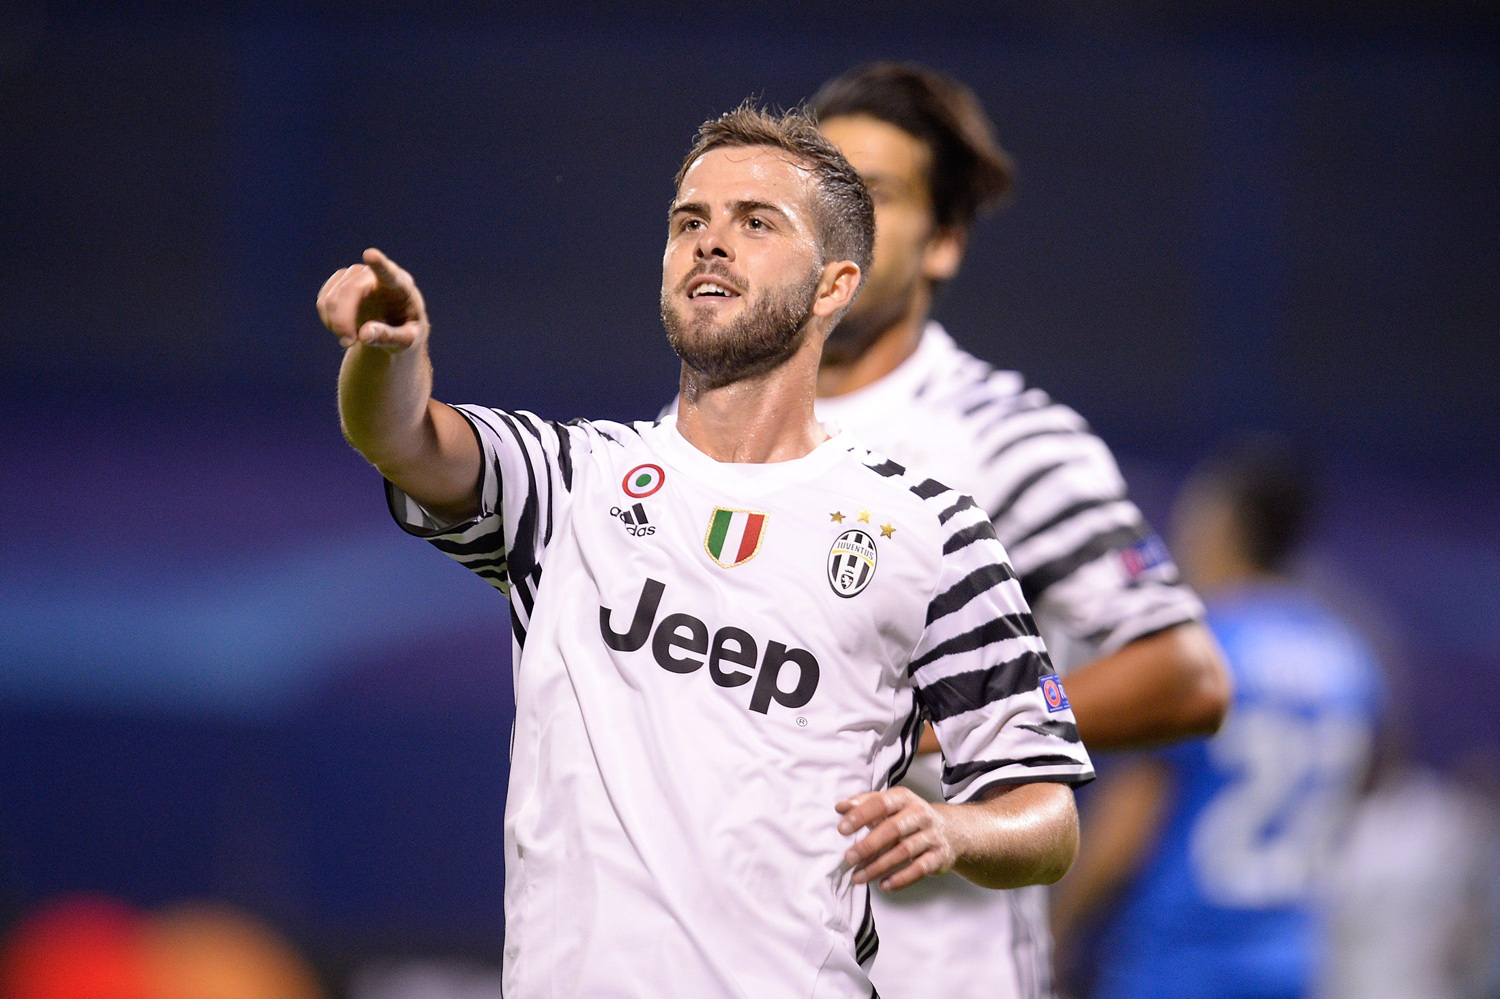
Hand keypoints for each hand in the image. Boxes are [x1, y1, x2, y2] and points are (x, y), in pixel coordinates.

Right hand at [316, 248, 428, 352]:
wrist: (397, 326)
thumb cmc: (407, 332)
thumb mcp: (406, 342)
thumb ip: (389, 337)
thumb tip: (364, 334)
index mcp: (401, 286)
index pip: (389, 273)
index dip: (379, 264)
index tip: (371, 254)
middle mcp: (376, 274)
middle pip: (350, 290)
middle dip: (343, 319)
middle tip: (348, 343)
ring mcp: (355, 274)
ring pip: (332, 297)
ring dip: (336, 324)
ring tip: (351, 339)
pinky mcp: (340, 281)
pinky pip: (323, 300)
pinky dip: (329, 320)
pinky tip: (343, 329)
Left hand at [836, 787, 957, 891]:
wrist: (951, 830)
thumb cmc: (911, 817)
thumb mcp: (891, 805)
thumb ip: (865, 804)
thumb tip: (841, 807)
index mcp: (904, 798)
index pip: (881, 803)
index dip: (861, 815)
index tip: (842, 829)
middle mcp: (920, 814)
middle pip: (893, 829)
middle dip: (868, 845)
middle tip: (849, 858)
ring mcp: (932, 836)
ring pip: (904, 851)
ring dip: (878, 866)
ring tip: (858, 876)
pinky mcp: (939, 856)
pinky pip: (919, 869)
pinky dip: (900, 879)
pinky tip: (883, 885)